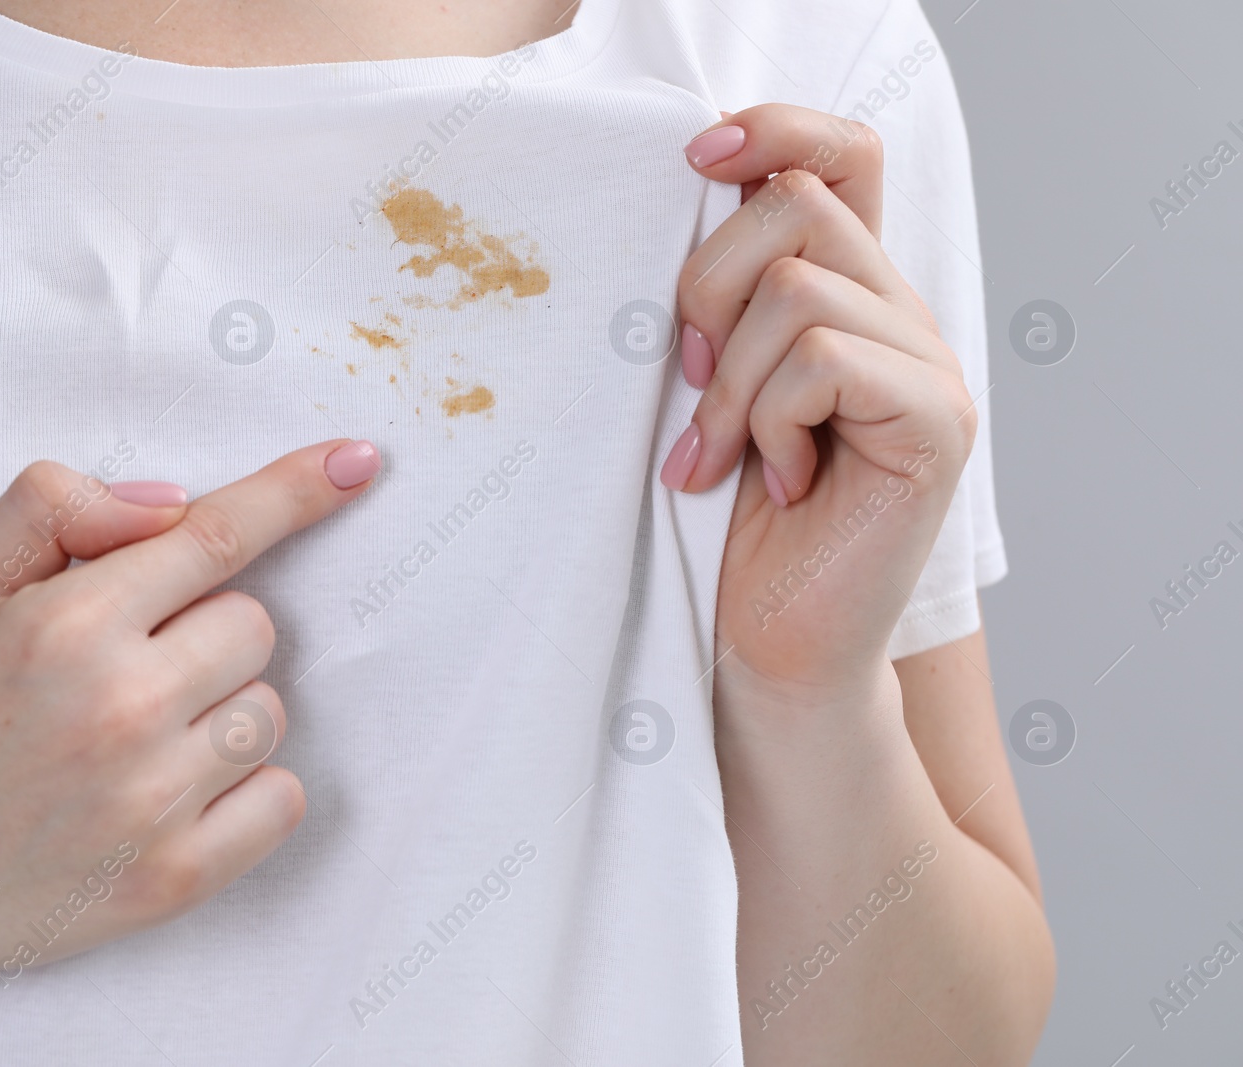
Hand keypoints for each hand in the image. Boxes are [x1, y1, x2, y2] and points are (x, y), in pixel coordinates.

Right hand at [0, 440, 380, 1014]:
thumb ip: (56, 511)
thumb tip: (173, 505)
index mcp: (66, 623)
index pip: (217, 536)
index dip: (296, 490)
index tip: (358, 461)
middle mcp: (119, 709)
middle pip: (255, 625)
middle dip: (203, 631)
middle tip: (122, 668)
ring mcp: (150, 803)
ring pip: (268, 711)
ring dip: (219, 710)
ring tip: (129, 737)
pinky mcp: (170, 881)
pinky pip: (283, 800)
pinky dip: (248, 789)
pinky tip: (172, 791)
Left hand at [667, 104, 975, 695]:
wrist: (772, 645)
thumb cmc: (729, 525)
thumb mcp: (711, 390)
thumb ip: (725, 304)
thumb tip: (690, 203)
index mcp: (849, 297)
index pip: (843, 154)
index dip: (773, 131)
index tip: (694, 158)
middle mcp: (900, 317)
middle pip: (798, 204)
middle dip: (707, 289)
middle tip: (692, 386)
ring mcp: (929, 366)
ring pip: (797, 288)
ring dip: (731, 383)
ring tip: (725, 456)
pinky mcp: (934, 421)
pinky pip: (822, 358)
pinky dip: (770, 421)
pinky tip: (776, 482)